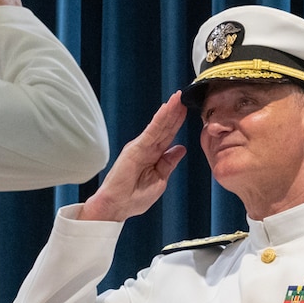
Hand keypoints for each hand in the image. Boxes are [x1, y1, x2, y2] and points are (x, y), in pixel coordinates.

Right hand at [81, 94, 187, 221]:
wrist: (116, 206)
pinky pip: (151, 131)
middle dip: (175, 112)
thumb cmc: (134, 198)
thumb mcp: (159, 179)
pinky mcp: (135, 148)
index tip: (186, 110)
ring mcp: (141, 146)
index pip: (168, 136)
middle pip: (165, 127)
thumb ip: (168, 163)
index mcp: (153, 156)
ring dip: (169, 111)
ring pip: (159, 126)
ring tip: (178, 97)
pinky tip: (167, 109)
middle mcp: (147, 148)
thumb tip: (180, 149)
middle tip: (184, 96)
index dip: (177, 123)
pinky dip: (159, 119)